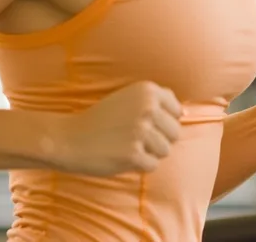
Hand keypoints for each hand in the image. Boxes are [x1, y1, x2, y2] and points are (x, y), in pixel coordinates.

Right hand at [49, 81, 182, 176]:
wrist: (69, 138)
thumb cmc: (101, 119)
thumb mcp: (128, 98)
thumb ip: (156, 102)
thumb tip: (187, 113)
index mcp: (148, 90)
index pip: (177, 111)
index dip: (162, 122)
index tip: (141, 123)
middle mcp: (148, 108)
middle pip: (175, 133)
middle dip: (158, 139)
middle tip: (132, 138)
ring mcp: (141, 131)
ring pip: (165, 150)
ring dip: (149, 153)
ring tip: (126, 146)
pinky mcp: (134, 154)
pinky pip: (152, 165)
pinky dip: (139, 166)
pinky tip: (121, 156)